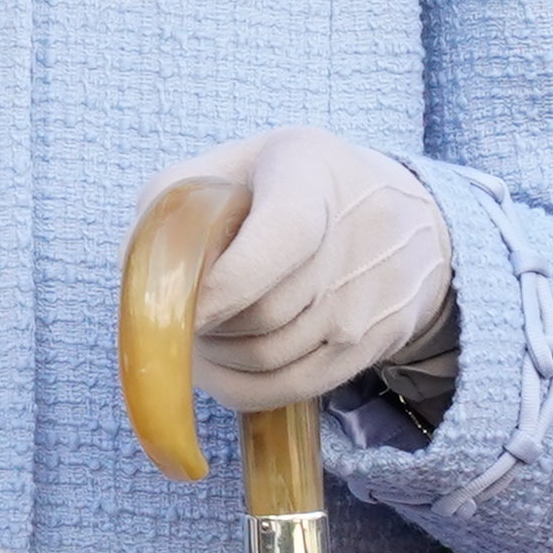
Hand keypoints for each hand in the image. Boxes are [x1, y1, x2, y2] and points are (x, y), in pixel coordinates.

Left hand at [144, 128, 451, 405]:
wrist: (413, 221)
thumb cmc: (296, 188)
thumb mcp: (240, 162)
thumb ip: (175, 199)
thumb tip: (140, 274)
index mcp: (310, 178)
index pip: (277, 241)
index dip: (220, 287)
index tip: (181, 304)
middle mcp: (351, 243)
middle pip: (259, 315)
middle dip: (204, 322)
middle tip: (185, 308)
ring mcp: (365, 303)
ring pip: (265, 359)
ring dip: (216, 356)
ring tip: (205, 328)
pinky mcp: (370, 348)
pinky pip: (286, 389)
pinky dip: (238, 386)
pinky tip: (220, 363)